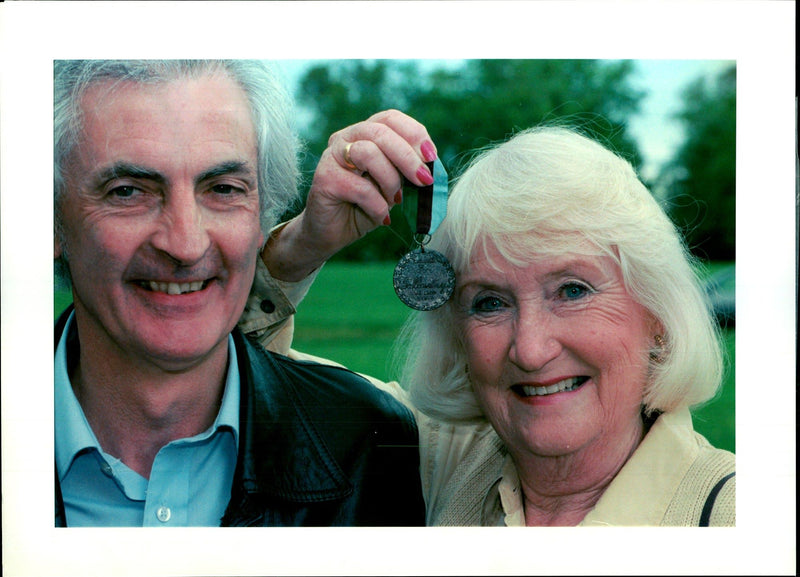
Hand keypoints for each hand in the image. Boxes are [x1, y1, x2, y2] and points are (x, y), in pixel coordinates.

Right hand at [263, 109, 436, 281]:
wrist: (332, 234)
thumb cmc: (365, 207)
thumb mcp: (393, 186)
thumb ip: (407, 172)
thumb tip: (432, 166)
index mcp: (364, 134)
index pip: (390, 118)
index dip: (414, 133)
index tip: (431, 156)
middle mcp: (345, 138)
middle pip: (380, 132)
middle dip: (407, 157)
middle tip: (424, 180)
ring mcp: (331, 157)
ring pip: (368, 153)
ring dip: (390, 181)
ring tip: (395, 200)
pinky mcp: (324, 179)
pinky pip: (360, 187)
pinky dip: (378, 205)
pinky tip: (381, 217)